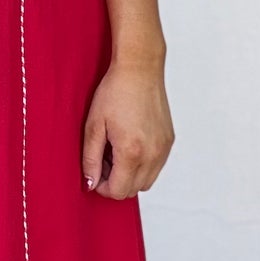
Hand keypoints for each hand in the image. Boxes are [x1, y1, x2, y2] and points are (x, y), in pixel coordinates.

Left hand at [81, 58, 173, 197]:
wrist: (139, 69)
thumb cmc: (115, 92)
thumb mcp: (94, 126)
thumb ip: (91, 159)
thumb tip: (90, 183)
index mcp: (131, 152)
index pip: (118, 191)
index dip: (102, 187)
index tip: (95, 173)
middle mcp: (152, 154)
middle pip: (133, 190)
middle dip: (115, 182)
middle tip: (104, 159)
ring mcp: (163, 149)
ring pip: (147, 181)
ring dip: (130, 175)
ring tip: (116, 151)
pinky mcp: (169, 141)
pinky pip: (156, 167)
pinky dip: (142, 164)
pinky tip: (130, 144)